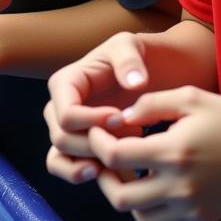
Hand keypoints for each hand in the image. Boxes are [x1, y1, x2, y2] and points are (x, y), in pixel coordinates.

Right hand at [44, 31, 155, 184]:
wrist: (161, 72)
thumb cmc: (143, 56)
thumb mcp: (132, 46)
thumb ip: (129, 60)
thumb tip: (135, 83)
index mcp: (67, 82)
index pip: (65, 112)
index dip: (90, 121)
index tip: (121, 118)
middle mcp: (62, 105)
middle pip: (61, 137)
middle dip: (92, 145)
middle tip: (128, 142)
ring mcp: (71, 128)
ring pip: (59, 156)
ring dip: (84, 166)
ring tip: (115, 168)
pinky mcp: (84, 145)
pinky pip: (70, 166)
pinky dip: (84, 174)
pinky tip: (116, 174)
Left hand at [88, 88, 220, 220]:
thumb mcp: (190, 97)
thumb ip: (149, 103)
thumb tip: (119, 116)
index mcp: (173, 152)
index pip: (115, 156)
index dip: (96, 142)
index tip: (96, 130)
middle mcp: (178, 186)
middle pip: (119, 196)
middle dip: (102, 176)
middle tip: (104, 156)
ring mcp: (190, 208)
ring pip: (137, 216)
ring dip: (123, 195)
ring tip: (124, 171)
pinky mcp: (199, 220)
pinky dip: (144, 209)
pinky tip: (146, 185)